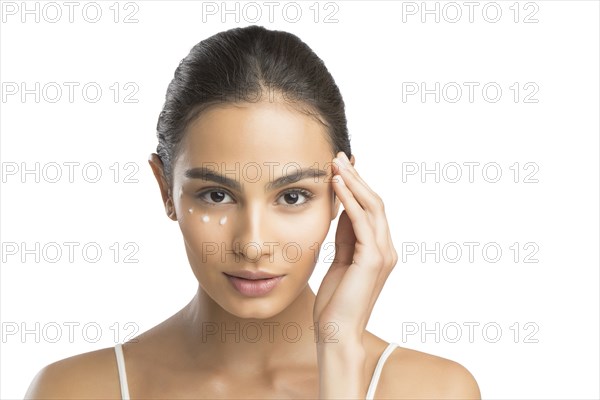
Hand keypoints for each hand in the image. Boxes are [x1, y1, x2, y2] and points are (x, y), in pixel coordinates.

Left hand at [313, 151, 397, 345]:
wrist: (336, 332)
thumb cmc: (335, 301)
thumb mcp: (340, 260)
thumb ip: (345, 237)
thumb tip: (341, 208)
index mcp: (379, 250)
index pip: (371, 209)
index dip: (357, 185)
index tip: (342, 165)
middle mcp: (386, 249)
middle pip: (375, 202)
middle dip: (356, 177)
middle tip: (338, 156)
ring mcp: (383, 254)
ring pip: (372, 207)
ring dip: (353, 182)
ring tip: (336, 163)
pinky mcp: (373, 260)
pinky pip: (362, 222)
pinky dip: (349, 201)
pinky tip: (337, 185)